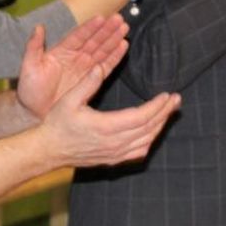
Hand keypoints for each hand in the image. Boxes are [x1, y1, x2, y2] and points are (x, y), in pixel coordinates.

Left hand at [15, 16, 127, 119]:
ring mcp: (85, 69)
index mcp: (62, 52)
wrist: (36, 113)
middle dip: (107, 30)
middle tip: (118, 19)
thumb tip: (38, 27)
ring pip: (102, 51)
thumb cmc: (30, 91)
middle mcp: (76, 58)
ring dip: (114, 39)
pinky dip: (115, 57)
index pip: (79, 36)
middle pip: (94, 40)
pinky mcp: (92, 81)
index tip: (101, 17)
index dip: (90, 27)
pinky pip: (106, 67)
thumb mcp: (29, 66)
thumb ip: (33, 46)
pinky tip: (123, 46)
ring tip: (124, 28)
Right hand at [38, 62, 178, 167]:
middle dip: (165, 113)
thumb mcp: (68, 100)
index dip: (157, 106)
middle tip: (176, 99)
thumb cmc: (57, 123)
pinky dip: (150, 140)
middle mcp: (114, 143)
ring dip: (160, 125)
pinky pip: (138, 152)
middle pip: (148, 128)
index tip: (167, 95)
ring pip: (146, 140)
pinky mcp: (112, 159)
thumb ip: (87, 83)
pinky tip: (154, 131)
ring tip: (170, 111)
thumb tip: (100, 66)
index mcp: (105, 127)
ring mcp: (114, 153)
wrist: (49, 149)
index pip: (141, 117)